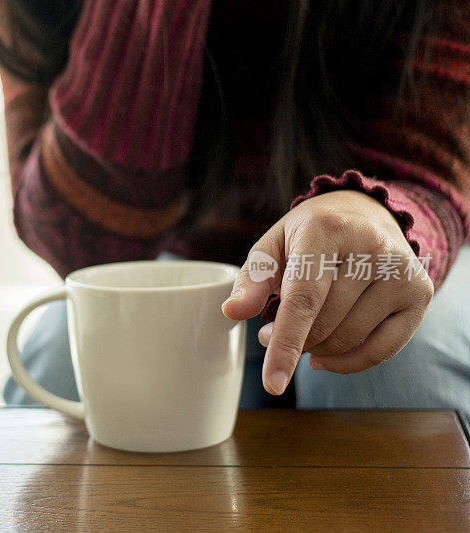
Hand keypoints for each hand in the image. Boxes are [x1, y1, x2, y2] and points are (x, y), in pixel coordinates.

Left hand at [221, 190, 433, 395]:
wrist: (364, 214)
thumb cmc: (308, 236)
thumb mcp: (272, 247)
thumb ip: (251, 279)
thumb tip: (233, 312)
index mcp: (327, 229)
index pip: (304, 299)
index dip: (285, 344)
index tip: (272, 383)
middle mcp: (372, 247)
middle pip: (325, 324)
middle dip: (292, 340)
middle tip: (271, 329)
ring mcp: (402, 271)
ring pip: (349, 339)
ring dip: (315, 349)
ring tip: (299, 332)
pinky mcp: (420, 293)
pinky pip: (382, 350)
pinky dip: (348, 362)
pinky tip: (323, 356)